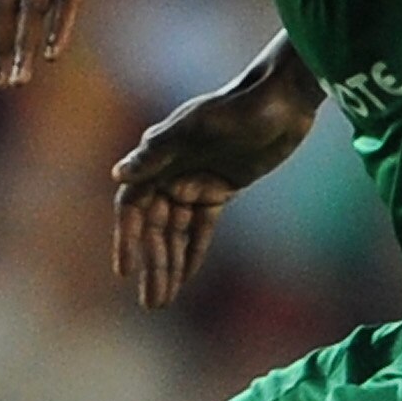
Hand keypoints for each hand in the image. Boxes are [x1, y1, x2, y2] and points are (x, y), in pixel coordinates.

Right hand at [111, 62, 322, 308]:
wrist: (284, 98)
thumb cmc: (240, 105)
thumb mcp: (200, 126)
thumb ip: (159, 150)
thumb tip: (117, 175)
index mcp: (160, 153)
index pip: (133, 204)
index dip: (127, 238)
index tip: (124, 270)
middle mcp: (173, 169)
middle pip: (154, 225)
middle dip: (152, 263)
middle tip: (152, 302)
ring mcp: (197, 180)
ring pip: (176, 231)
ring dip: (169, 264)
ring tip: (162, 300)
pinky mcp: (221, 188)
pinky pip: (201, 227)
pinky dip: (193, 252)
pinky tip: (186, 278)